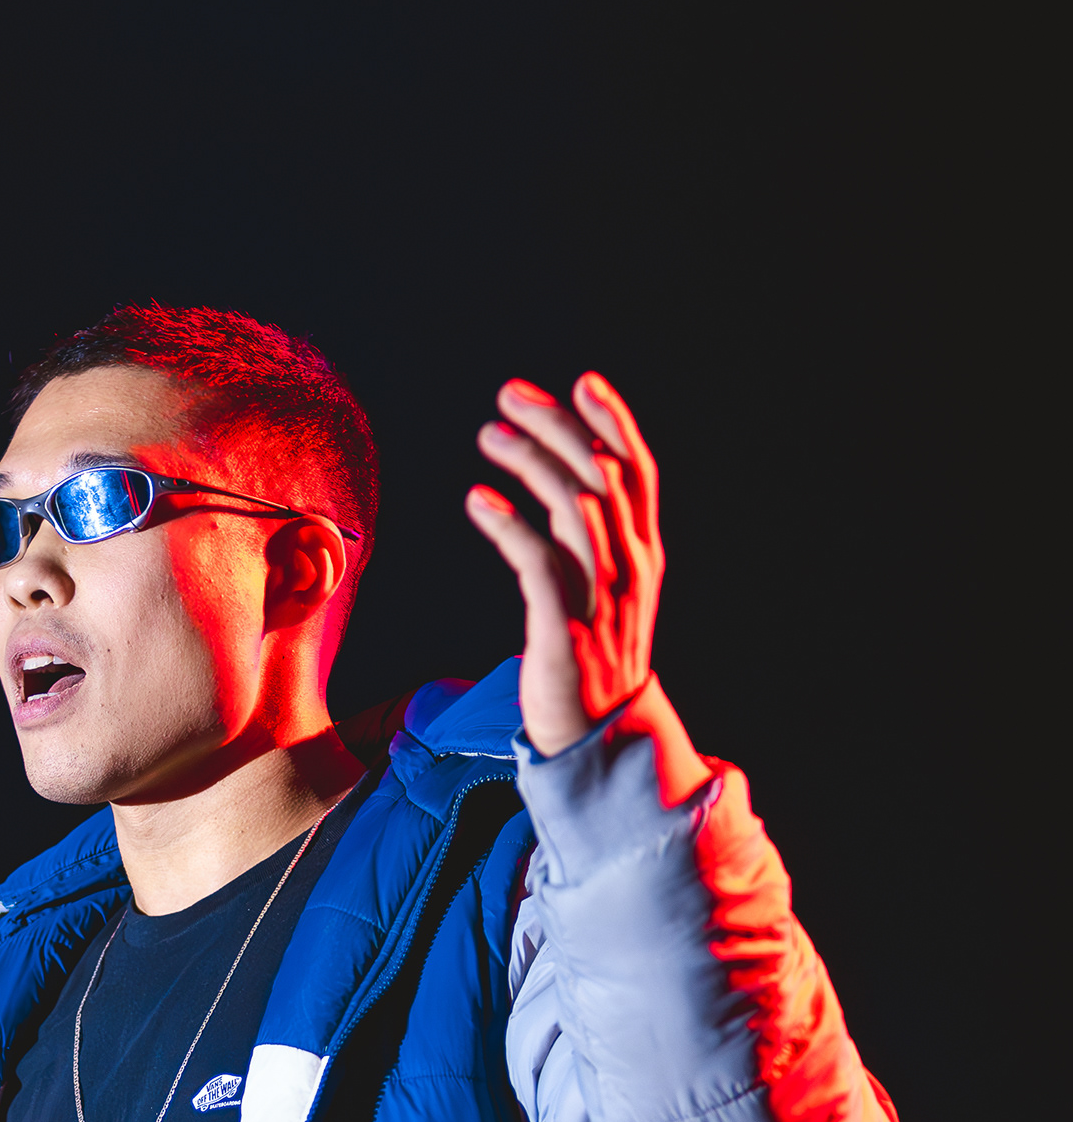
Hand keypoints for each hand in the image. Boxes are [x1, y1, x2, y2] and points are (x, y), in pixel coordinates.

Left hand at [465, 374, 662, 755]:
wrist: (598, 740)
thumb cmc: (591, 655)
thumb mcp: (605, 587)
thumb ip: (592, 534)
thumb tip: (566, 474)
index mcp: (644, 555)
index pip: (637, 473)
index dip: (613, 423)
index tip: (581, 382)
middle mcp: (630, 570)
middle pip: (601, 478)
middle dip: (558, 427)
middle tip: (510, 396)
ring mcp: (600, 601)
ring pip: (573, 512)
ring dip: (530, 464)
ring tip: (488, 435)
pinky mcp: (564, 631)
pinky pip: (538, 566)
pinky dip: (509, 527)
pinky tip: (477, 500)